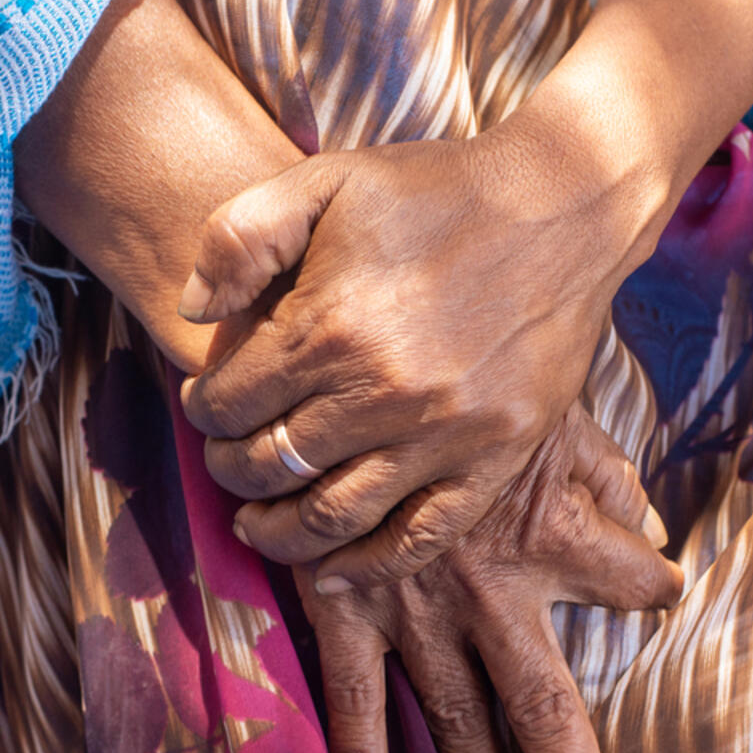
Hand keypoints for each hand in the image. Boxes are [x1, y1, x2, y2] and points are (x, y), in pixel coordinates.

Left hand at [179, 131, 662, 592]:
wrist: (562, 207)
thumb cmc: (437, 192)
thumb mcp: (326, 179)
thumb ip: (242, 237)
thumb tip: (191, 312)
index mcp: (330, 326)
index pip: (230, 403)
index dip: (203, 408)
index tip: (204, 404)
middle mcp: (382, 393)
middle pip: (270, 464)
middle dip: (231, 468)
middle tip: (226, 460)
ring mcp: (442, 436)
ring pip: (332, 517)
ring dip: (279, 532)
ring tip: (256, 524)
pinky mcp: (495, 459)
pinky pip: (421, 537)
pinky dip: (369, 567)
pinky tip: (330, 574)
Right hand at [298, 404, 684, 752]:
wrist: (349, 360)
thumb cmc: (460, 378)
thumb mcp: (546, 406)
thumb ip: (599, 470)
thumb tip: (644, 518)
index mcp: (551, 529)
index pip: (633, 581)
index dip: (651, 588)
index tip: (661, 596)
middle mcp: (491, 585)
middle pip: (543, 707)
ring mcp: (414, 602)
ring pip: (453, 715)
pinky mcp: (346, 599)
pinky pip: (353, 691)